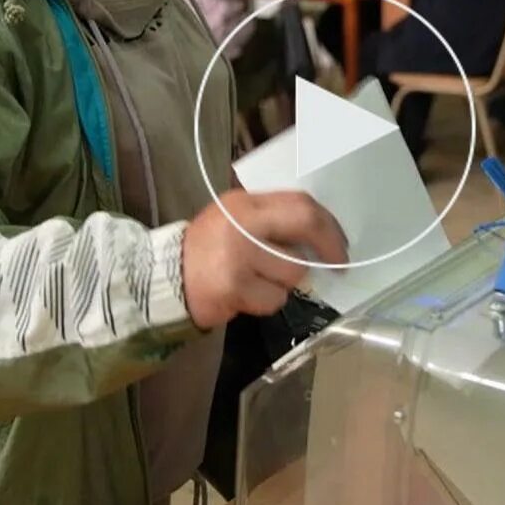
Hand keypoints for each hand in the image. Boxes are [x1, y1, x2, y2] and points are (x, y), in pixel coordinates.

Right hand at [182, 190, 347, 329]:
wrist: (163, 277)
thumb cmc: (207, 249)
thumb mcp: (236, 220)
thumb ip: (272, 221)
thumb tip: (320, 238)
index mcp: (246, 203)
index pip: (301, 202)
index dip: (329, 224)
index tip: (341, 242)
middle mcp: (243, 223)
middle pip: (305, 225)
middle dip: (330, 248)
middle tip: (339, 265)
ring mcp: (238, 256)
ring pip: (294, 273)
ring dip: (286, 283)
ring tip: (260, 282)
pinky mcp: (234, 288)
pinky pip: (274, 299)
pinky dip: (267, 302)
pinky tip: (247, 295)